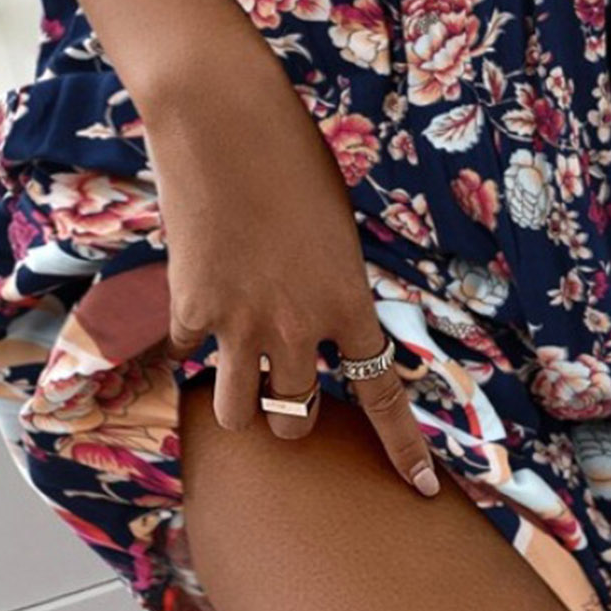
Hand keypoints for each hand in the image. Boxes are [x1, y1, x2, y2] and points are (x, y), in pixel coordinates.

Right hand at [139, 32, 439, 496]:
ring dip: (240, 398)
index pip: (384, 395)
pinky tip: (190, 300)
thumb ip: (331, 282)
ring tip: (234, 361)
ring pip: (240, 413)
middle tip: (282, 384)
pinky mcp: (188, 308)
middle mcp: (296, 326)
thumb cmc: (290, 155)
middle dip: (292, 413)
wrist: (223, 118)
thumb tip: (320, 318)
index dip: (405, 449)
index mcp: (348, 300)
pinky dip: (188, 341)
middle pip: (298, 419)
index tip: (423, 491)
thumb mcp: (332, 224)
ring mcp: (237, 323)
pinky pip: (187, 355)